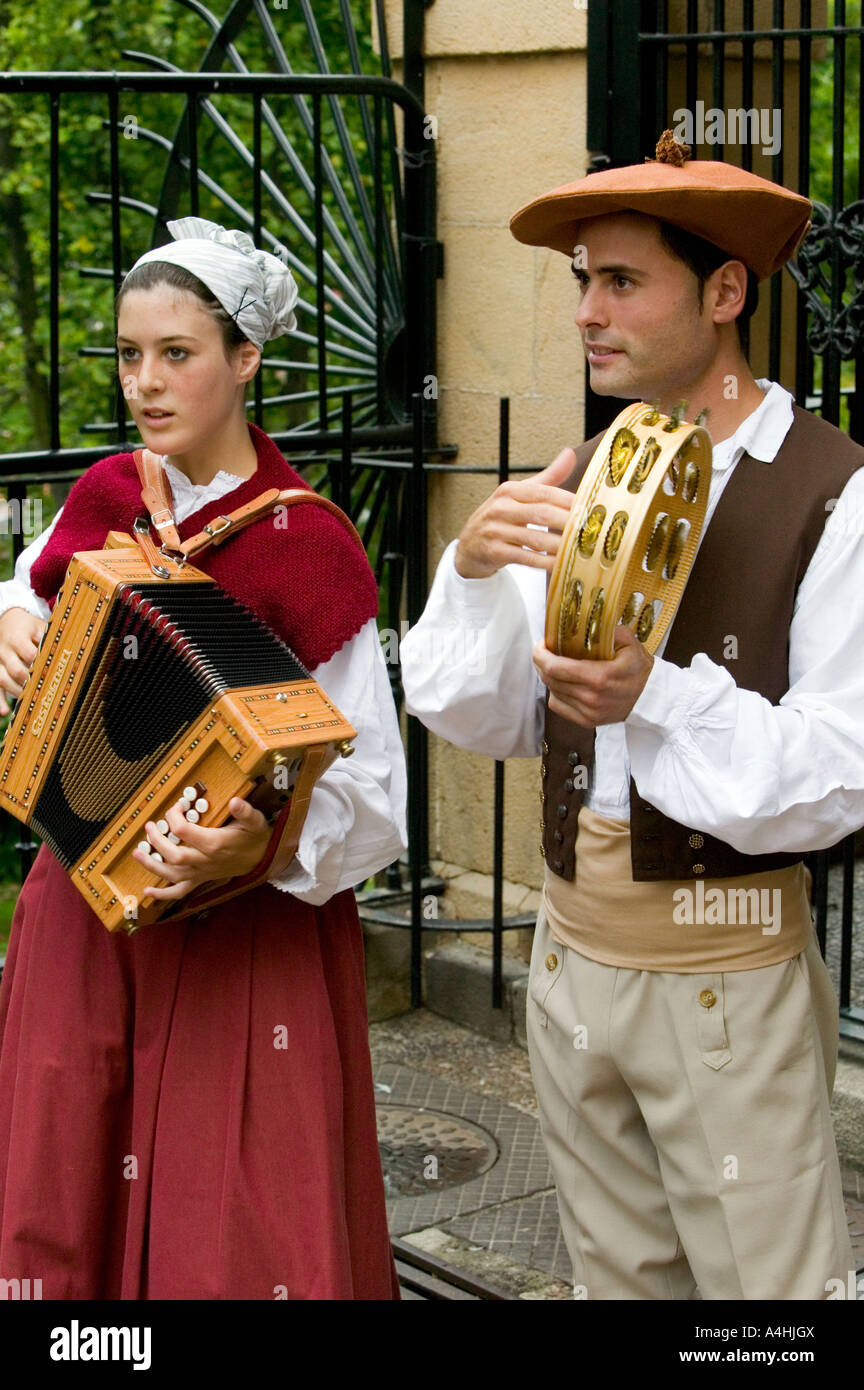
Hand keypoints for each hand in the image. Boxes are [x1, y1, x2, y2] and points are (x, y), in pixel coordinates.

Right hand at [0, 607, 47, 715]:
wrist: (7, 620)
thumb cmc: (28, 628)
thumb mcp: (39, 628)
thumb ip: (49, 640)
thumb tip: (69, 653)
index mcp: (17, 637)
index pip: (29, 654)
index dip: (40, 665)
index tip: (52, 673)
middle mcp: (4, 650)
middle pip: (16, 670)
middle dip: (29, 682)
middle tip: (43, 690)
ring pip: (2, 680)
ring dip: (16, 692)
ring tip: (29, 701)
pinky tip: (5, 712)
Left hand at [130, 795, 272, 902]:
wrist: (262, 858)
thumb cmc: (255, 837)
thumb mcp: (255, 821)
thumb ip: (245, 811)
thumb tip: (236, 801)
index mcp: (214, 844)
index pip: (184, 831)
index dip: (174, 816)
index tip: (178, 806)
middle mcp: (205, 861)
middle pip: (173, 855)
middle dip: (157, 841)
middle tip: (150, 826)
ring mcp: (201, 873)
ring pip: (171, 874)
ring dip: (151, 865)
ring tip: (137, 853)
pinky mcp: (200, 879)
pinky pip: (180, 892)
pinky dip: (162, 894)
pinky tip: (147, 892)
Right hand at [454, 447, 577, 578]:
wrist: (469, 545)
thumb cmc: (500, 517)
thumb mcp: (519, 494)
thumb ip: (547, 477)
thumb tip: (569, 454)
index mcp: (509, 490)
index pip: (544, 492)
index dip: (569, 500)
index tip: (590, 508)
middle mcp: (500, 508)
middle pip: (542, 514)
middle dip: (568, 522)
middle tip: (590, 529)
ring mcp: (495, 531)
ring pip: (535, 539)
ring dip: (560, 545)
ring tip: (580, 548)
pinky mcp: (494, 552)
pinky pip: (526, 558)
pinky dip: (545, 562)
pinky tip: (560, 564)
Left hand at [533, 625, 653, 727]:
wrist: (652, 697)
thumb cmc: (640, 668)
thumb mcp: (628, 641)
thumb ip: (606, 629)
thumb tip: (584, 621)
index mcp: (599, 676)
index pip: (554, 667)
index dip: (540, 654)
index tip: (542, 644)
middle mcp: (591, 697)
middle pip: (549, 679)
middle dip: (541, 663)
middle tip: (546, 651)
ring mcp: (588, 712)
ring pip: (552, 692)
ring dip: (549, 677)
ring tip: (556, 666)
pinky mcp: (587, 721)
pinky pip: (557, 706)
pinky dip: (555, 693)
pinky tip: (563, 683)